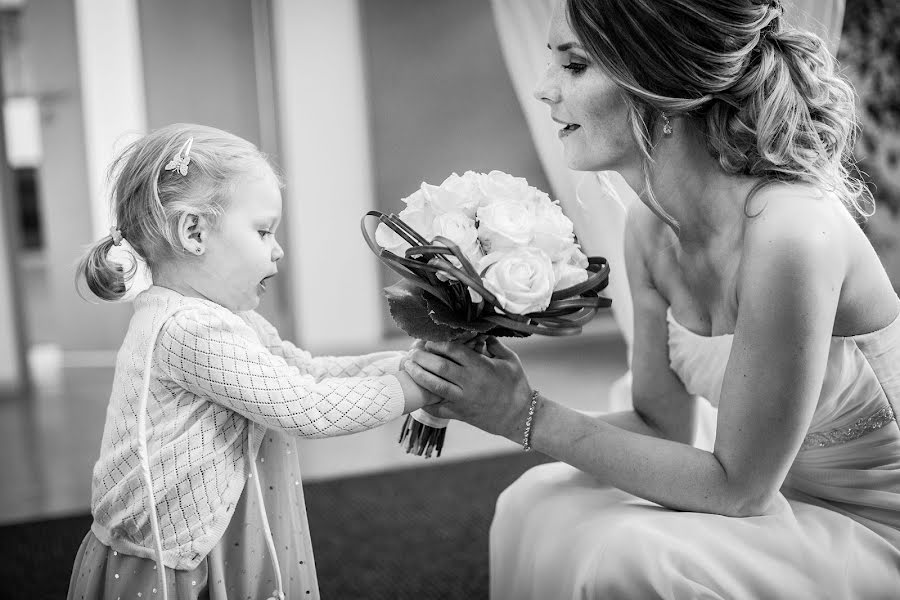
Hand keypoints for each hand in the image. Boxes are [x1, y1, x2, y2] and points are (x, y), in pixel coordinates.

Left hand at [403, 336, 532, 439]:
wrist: (519, 416)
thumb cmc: (516, 385)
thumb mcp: (510, 360)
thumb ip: (493, 344)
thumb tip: (478, 331)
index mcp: (481, 366)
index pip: (453, 350)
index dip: (437, 343)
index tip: (428, 339)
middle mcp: (469, 383)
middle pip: (439, 367)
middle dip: (422, 357)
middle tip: (412, 351)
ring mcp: (463, 400)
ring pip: (434, 386)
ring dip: (418, 375)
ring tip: (408, 366)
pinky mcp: (459, 414)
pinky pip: (437, 408)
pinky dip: (424, 401)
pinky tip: (416, 392)